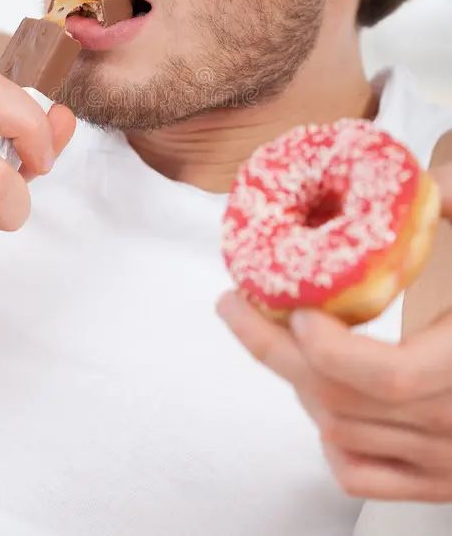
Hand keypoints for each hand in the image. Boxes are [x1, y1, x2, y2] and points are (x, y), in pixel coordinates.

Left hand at [216, 163, 451, 502]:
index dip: (330, 348)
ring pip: (340, 435)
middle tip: (234, 305)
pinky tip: (319, 395)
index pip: (387, 376)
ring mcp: (445, 463)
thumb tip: (421, 182)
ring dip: (296, 383)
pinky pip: (359, 474)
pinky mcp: (436, 482)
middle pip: (340, 403)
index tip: (294, 308)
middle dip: (272, 352)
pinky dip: (327, 437)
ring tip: (275, 334)